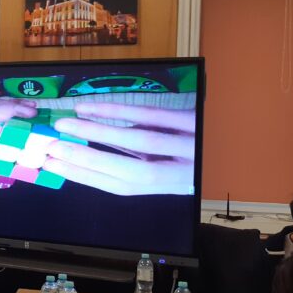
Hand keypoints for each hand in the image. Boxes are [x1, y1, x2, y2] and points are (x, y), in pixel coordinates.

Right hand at [46, 102, 194, 195]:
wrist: (243, 139)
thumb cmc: (191, 153)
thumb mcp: (165, 165)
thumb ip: (134, 162)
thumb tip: (86, 155)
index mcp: (169, 186)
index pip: (120, 186)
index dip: (84, 177)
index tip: (51, 165)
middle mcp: (181, 172)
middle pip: (128, 170)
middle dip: (84, 159)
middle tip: (49, 147)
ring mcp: (190, 145)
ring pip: (138, 140)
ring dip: (96, 132)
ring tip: (65, 124)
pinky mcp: (193, 120)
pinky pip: (151, 115)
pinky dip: (118, 110)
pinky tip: (93, 106)